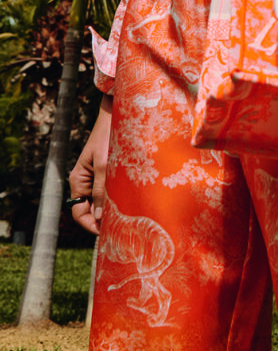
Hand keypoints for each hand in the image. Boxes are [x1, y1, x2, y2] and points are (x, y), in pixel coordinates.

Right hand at [68, 94, 112, 233]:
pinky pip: (106, 192)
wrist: (116, 118)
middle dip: (100, 220)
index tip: (103, 232)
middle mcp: (84, 182)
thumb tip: (97, 217)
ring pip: (99, 202)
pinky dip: (113, 200)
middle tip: (118, 229)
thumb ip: (100, 190)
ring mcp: (94, 178)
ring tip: (124, 219)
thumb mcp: (104, 165)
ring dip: (108, 211)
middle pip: (89, 210)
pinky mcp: (105, 174)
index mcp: (78, 181)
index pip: (77, 212)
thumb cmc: (107, 138)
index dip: (88, 224)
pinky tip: (126, 204)